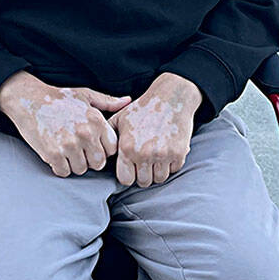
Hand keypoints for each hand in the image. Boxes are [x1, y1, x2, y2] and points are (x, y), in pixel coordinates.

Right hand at [0, 71, 131, 177]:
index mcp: (96, 121)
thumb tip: (128, 101)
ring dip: (74, 163)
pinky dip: (59, 166)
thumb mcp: (86, 95)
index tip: (92, 144)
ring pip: (81, 169)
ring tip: (66, 150)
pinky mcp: (53, 153)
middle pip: (98, 163)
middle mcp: (85, 134)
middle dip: (89, 159)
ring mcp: (69, 145)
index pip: (111, 149)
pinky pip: (63, 172)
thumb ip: (108, 101)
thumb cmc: (59, 98)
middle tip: (78, 149)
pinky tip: (56, 154)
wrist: (29, 99)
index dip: (102, 149)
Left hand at [109, 73, 202, 187]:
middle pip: (143, 182)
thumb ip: (108, 138)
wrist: (171, 97)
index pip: (125, 180)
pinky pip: (174, 170)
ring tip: (156, 156)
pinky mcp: (178, 153)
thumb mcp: (120, 119)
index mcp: (127, 147)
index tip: (132, 168)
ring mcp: (162, 154)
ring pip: (159, 178)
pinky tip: (167, 151)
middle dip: (144, 174)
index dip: (128, 175)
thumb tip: (100, 153)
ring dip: (158, 170)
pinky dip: (171, 164)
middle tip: (145, 162)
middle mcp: (144, 153)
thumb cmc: (143, 109)